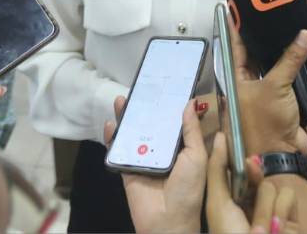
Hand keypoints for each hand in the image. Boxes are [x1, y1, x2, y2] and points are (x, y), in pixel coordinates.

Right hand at [104, 96, 206, 232]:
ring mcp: (143, 160)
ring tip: (122, 100)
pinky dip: (112, 138)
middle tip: (139, 89)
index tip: (163, 86)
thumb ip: (191, 131)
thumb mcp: (196, 157)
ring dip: (126, 118)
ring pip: (133, 134)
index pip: (173, 122)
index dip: (168, 106)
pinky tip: (110, 124)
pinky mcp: (127, 169)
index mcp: (181, 149)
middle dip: (144, 108)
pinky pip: (118, 151)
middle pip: (150, 125)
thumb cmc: (188, 190)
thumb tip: (189, 103)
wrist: (167, 221)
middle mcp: (161, 152)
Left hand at [206, 131, 299, 232]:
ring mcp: (271, 207)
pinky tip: (275, 228)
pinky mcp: (290, 214)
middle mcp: (250, 201)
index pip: (237, 170)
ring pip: (272, 185)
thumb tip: (220, 136)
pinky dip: (280, 212)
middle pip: (257, 175)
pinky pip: (287, 195)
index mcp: (229, 198)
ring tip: (259, 229)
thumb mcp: (218, 203)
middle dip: (253, 191)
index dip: (240, 163)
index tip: (242, 156)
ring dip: (265, 209)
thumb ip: (217, 170)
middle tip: (248, 204)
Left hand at [230, 20, 306, 155]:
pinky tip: (299, 51)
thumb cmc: (265, 123)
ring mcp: (263, 94)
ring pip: (271, 67)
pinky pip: (286, 78)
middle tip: (267, 12)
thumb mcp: (276, 87)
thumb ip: (290, 60)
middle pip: (253, 56)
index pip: (234, 49)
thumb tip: (304, 35)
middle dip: (260, 39)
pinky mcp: (281, 101)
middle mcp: (246, 86)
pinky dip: (292, 67)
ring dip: (279, 52)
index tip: (235, 10)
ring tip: (284, 26)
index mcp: (235, 82)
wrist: (279, 156)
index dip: (236, 29)